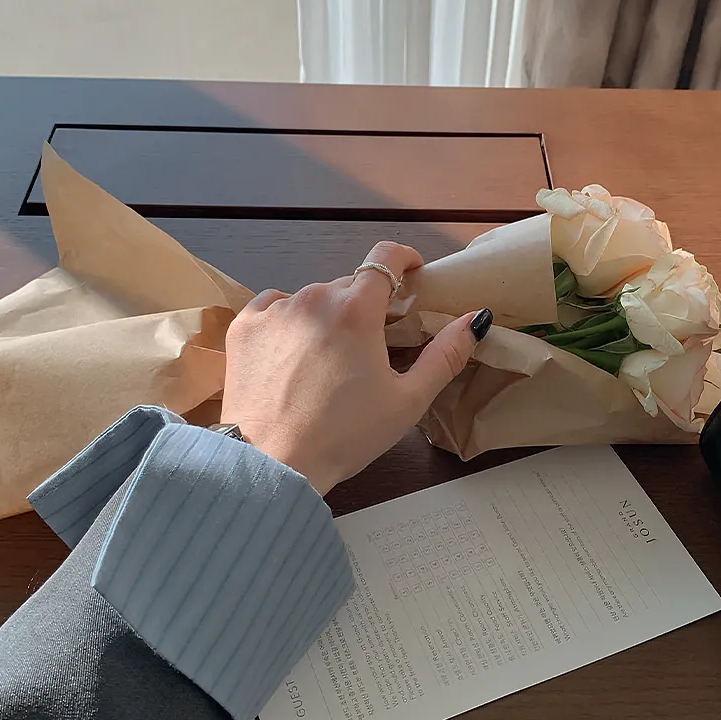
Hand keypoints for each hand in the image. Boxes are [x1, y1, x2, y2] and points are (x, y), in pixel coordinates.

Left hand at [220, 242, 492, 494]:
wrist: (272, 463)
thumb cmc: (344, 436)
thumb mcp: (406, 401)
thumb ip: (445, 355)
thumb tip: (475, 319)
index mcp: (357, 309)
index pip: (385, 257)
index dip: (403, 260)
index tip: (411, 275)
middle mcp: (314, 297)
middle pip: (350, 286)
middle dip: (365, 307)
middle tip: (369, 346)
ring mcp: (275, 309)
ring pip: (312, 298)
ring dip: (326, 317)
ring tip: (327, 362)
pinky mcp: (245, 325)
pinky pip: (275, 308)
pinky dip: (289, 324)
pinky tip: (292, 358)